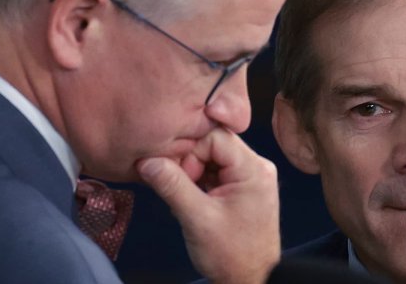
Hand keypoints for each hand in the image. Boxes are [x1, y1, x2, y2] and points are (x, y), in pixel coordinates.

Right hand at [137, 128, 279, 283]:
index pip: (215, 136)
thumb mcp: (197, 219)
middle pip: (213, 144)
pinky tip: (193, 202)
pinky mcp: (242, 188)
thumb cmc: (232, 256)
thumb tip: (148, 161)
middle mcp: (256, 167)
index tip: (178, 175)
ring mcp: (250, 177)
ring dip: (193, 174)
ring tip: (187, 200)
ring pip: (212, 158)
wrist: (250, 281)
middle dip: (190, 163)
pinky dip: (199, 183)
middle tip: (179, 188)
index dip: (191, 152)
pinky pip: (215, 172)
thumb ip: (173, 186)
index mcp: (253, 169)